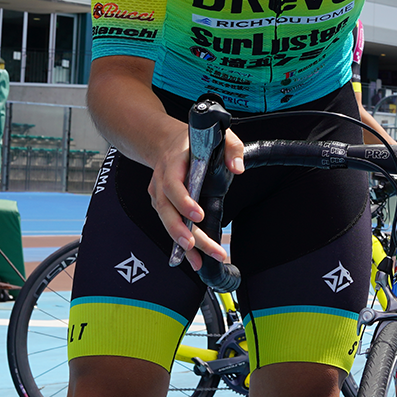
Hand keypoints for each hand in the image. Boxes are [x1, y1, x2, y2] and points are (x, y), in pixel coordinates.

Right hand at [147, 121, 245, 271]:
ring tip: (198, 261)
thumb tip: (238, 167)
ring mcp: (159, 195)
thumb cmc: (194, 140)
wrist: (165, 142)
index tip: (198, 214)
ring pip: (166, 221)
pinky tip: (193, 259)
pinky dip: (180, 244)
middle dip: (179, 230)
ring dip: (181, 242)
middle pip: (166, 209)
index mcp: (173, 163)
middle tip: (195, 245)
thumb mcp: (218, 135)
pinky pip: (170, 225)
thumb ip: (231, 148)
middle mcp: (161, 181)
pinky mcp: (162, 206)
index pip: (173, 184)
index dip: (183, 200)